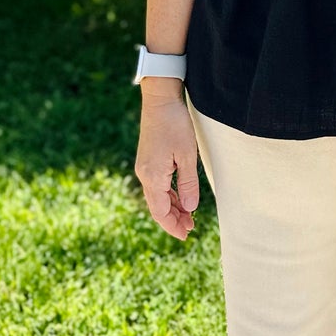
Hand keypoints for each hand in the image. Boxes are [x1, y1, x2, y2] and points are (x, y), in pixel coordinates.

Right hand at [134, 92, 201, 240]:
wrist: (160, 100)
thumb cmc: (175, 125)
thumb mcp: (187, 155)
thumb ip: (187, 184)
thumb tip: (190, 209)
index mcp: (152, 176)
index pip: (161, 211)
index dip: (173, 225)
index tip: (186, 235)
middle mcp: (144, 175)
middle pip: (157, 208)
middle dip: (173, 220)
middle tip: (190, 229)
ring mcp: (144, 168)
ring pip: (157, 198)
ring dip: (172, 209)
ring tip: (189, 217)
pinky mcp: (148, 161)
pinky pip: (156, 186)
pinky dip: (168, 196)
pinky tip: (180, 199)